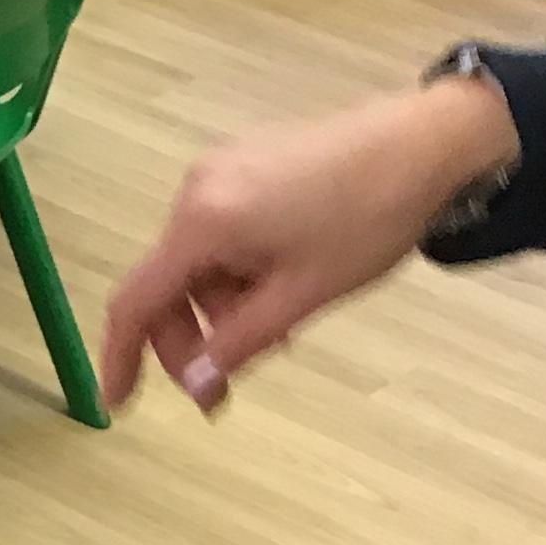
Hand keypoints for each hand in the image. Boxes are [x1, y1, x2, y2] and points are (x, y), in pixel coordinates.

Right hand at [101, 72, 517, 411]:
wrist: (428, 141)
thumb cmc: (368, 219)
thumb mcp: (302, 295)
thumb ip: (239, 342)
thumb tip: (195, 384)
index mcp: (201, 222)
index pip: (135, 301)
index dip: (120, 357)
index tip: (117, 404)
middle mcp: (195, 191)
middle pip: (166, 283)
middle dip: (189, 339)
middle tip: (223, 387)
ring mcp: (220, 170)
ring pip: (198, 261)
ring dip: (220, 308)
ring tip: (276, 332)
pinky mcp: (247, 161)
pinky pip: (221, 232)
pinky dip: (236, 273)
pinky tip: (278, 288)